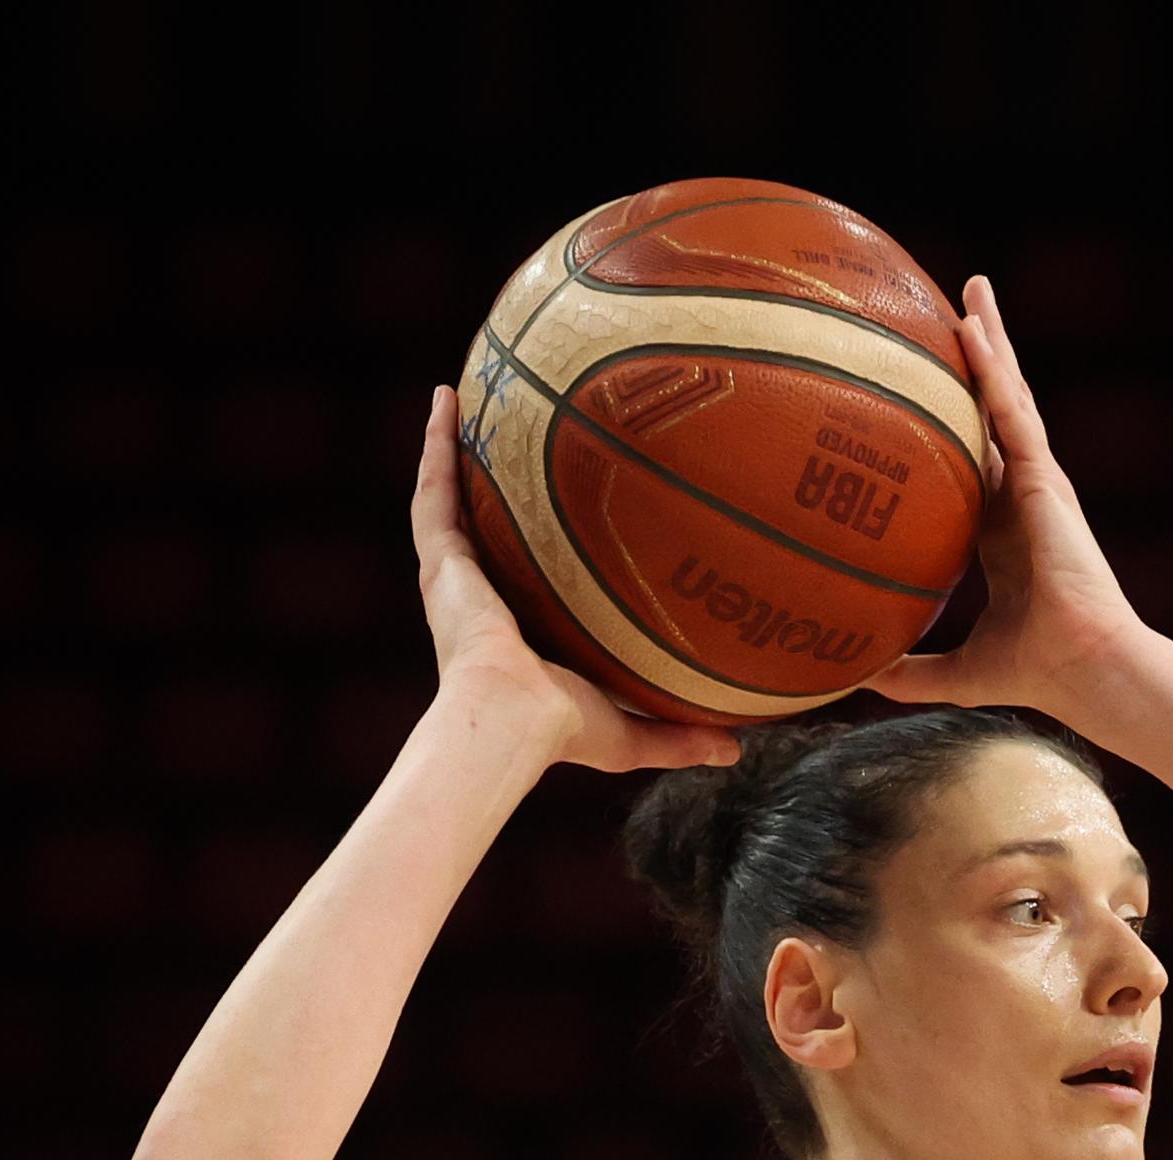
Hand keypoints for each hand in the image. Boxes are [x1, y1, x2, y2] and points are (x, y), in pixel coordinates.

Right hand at [411, 388, 736, 774]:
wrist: (513, 719)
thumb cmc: (563, 731)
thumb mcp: (633, 732)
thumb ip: (680, 734)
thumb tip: (738, 749)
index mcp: (517, 630)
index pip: (528, 574)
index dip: (539, 543)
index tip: (563, 509)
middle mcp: (482, 596)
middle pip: (486, 524)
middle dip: (493, 483)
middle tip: (514, 435)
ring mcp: (455, 576)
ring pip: (451, 496)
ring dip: (455, 447)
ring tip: (466, 396)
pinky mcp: (439, 561)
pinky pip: (434, 489)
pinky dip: (436, 444)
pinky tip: (446, 397)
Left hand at [865, 276, 1143, 722]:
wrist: (1083, 669)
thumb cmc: (1033, 673)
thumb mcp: (955, 672)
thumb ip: (907, 671)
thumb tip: (853, 677)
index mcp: (999, 531)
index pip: (970, 461)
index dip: (950, 422)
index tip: (922, 391)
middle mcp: (1019, 497)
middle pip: (993, 413)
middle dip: (978, 362)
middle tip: (955, 310)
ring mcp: (1036, 483)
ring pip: (1008, 397)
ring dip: (991, 342)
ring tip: (970, 291)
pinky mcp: (1046, 480)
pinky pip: (1015, 414)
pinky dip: (995, 370)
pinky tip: (974, 329)